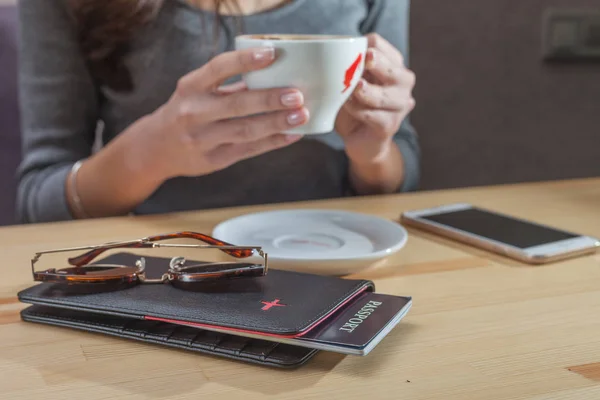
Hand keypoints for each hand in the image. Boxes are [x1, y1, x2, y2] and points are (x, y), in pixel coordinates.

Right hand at [144, 47, 308, 180]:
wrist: (156, 148)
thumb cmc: (186, 112)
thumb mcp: (197, 92)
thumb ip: (230, 85)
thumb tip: (277, 75)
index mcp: (191, 87)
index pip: (218, 68)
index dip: (245, 61)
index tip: (272, 53)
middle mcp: (193, 112)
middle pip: (236, 105)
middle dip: (269, 99)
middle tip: (297, 95)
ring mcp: (202, 139)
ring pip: (245, 130)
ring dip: (276, 123)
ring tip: (301, 115)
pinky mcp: (213, 160)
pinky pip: (248, 150)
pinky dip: (273, 142)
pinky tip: (293, 135)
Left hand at [335, 33, 415, 164]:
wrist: (360, 139)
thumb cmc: (353, 105)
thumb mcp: (349, 82)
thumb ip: (346, 67)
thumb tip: (329, 53)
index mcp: (392, 64)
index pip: (379, 45)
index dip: (366, 45)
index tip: (349, 51)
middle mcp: (402, 84)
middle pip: (393, 68)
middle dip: (378, 63)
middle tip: (365, 59)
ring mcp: (399, 106)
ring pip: (385, 95)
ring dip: (366, 91)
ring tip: (352, 88)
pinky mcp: (389, 126)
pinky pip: (373, 116)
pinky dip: (358, 109)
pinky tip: (345, 105)